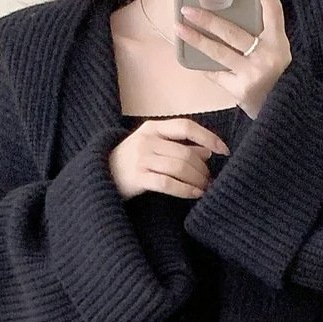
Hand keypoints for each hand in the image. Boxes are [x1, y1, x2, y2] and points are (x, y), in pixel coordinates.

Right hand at [109, 116, 230, 199]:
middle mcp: (147, 140)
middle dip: (202, 168)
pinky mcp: (137, 178)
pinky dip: (184, 190)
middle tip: (210, 180)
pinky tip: (194, 195)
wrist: (99, 175)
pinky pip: (167, 183)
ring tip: (204, 188)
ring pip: (179, 168)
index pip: (186, 126)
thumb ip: (178, 146)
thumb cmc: (131, 161)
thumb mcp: (152, 147)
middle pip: (185, 152)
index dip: (208, 137)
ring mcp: (141, 159)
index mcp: (152, 128)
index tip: (224, 150)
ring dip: (196, 180)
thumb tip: (208, 152)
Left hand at [174, 0, 290, 118]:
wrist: (282, 111)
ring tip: (179, 28)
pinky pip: (217, 74)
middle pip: (232, 32)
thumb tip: (232, 13)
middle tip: (187, 9)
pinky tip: (193, 59)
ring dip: (196, 40)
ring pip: (219, 52)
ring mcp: (252, 74)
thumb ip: (261, 33)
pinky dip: (206, 67)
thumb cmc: (277, 77)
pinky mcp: (240, 90)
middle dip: (207, 19)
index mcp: (277, 42)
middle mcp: (266, 56)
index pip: (273, 10)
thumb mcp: (277, 51)